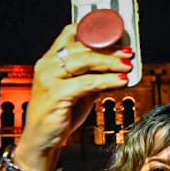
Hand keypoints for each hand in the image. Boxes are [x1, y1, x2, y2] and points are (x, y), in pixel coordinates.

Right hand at [15, 25, 135, 170]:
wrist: (41, 139)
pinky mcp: (56, 93)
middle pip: (83, 47)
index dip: (94, 31)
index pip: (71, 33)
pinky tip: (120, 81)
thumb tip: (118, 67)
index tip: (116, 35)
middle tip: (127, 53)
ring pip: (85, 61)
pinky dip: (107, 80)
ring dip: (111, 62)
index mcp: (50, 60)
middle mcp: (47, 65)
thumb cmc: (58, 114)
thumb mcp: (78, 90)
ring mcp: (50, 78)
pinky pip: (87, 82)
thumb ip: (93, 77)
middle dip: (109, 49)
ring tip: (127, 66)